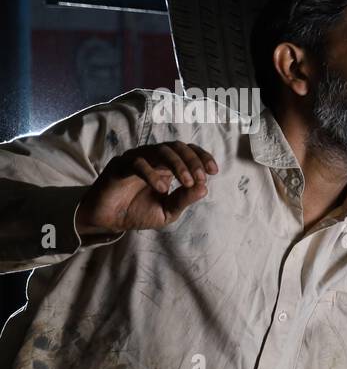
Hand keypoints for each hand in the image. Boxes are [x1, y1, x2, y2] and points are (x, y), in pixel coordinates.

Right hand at [75, 141, 218, 235]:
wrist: (110, 221)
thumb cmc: (138, 213)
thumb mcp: (167, 211)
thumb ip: (184, 200)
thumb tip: (204, 188)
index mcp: (166, 166)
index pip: (187, 151)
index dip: (201, 157)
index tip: (213, 171)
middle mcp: (152, 158)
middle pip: (177, 147)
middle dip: (192, 161)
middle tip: (200, 178)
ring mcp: (136, 159)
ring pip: (161, 151)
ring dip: (178, 165)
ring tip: (186, 183)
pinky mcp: (120, 165)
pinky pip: (139, 163)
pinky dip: (153, 174)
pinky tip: (162, 188)